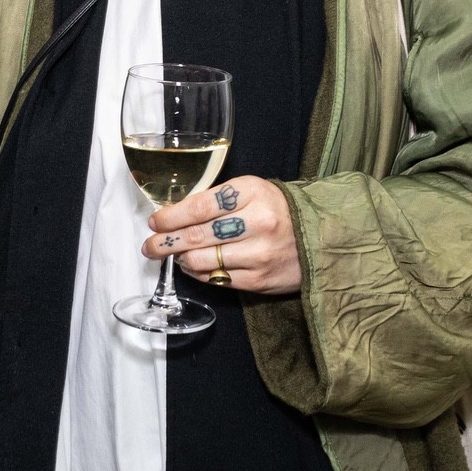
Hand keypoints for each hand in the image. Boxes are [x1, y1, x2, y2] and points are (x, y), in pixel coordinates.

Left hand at [143, 176, 301, 295]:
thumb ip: (218, 200)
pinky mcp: (259, 279)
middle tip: (149, 246)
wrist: (322, 236)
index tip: (154, 222)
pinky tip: (193, 267)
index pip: (199, 207)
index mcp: (251, 193)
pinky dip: (199, 273)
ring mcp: (258, 253)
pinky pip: (217, 279)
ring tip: (173, 255)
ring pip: (202, 260)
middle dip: (165, 242)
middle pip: (196, 235)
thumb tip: (176, 215)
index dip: (171, 217)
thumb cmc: (279, 210)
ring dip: (180, 259)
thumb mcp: (253, 191)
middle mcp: (255, 222)